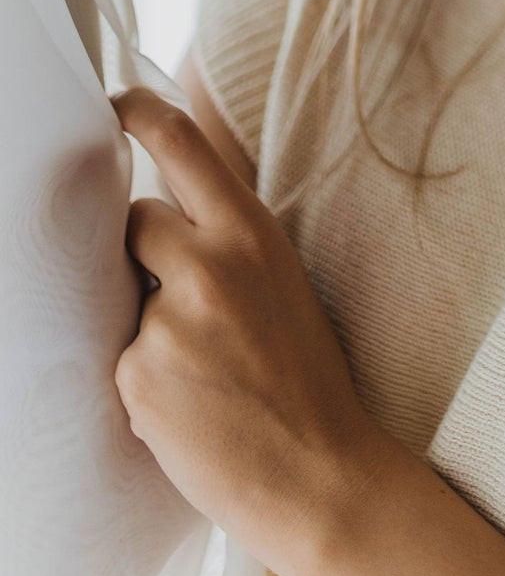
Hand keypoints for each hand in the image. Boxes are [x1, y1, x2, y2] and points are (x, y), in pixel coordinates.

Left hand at [113, 87, 390, 575]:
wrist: (319, 472)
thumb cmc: (303, 375)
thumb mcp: (280, 280)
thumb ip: (225, 241)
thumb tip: (157, 216)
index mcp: (251, 231)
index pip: (180, 143)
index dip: (136, 110)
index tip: (114, 103)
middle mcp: (208, 263)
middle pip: (137, 219)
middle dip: (147, 252)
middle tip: (191, 303)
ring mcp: (169, 319)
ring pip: (126, 293)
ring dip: (149, 319)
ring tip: (202, 369)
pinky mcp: (138, 374)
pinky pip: (122, 356)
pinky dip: (145, 376)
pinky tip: (189, 404)